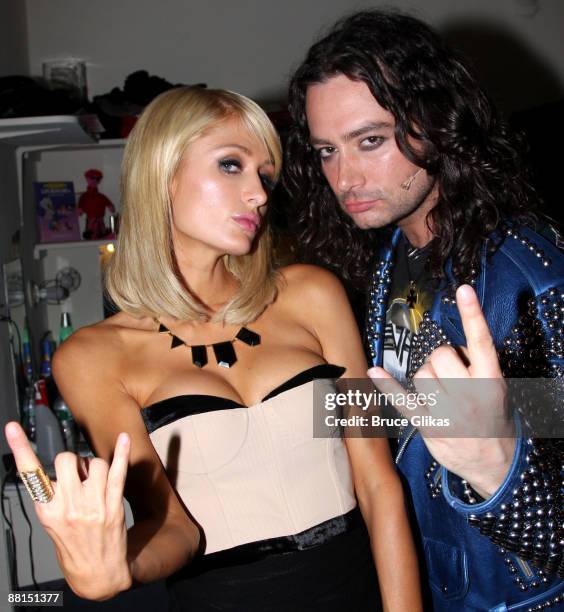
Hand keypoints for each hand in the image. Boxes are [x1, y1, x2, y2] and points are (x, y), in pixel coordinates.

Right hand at [4, 422, 131, 599]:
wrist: (97, 572)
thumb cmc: (73, 544)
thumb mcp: (51, 522)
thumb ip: (53, 494)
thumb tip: (65, 465)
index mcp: (47, 510)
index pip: (31, 475)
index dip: (20, 448)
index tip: (13, 427)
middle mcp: (68, 506)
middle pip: (67, 459)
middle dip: (72, 461)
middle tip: (77, 476)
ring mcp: (93, 505)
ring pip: (95, 463)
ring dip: (95, 467)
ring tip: (95, 484)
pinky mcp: (114, 505)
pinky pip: (119, 472)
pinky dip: (122, 453)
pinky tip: (124, 439)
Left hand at [368, 284, 514, 497]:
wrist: (495, 463)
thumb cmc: (491, 418)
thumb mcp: (496, 388)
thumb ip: (475, 364)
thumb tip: (447, 347)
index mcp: (491, 380)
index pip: (482, 341)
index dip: (473, 314)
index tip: (463, 290)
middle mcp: (471, 394)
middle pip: (439, 355)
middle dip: (439, 360)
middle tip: (448, 377)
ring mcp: (449, 412)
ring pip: (421, 374)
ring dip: (425, 378)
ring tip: (439, 394)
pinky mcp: (430, 426)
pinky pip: (403, 400)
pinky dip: (387, 386)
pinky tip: (375, 372)